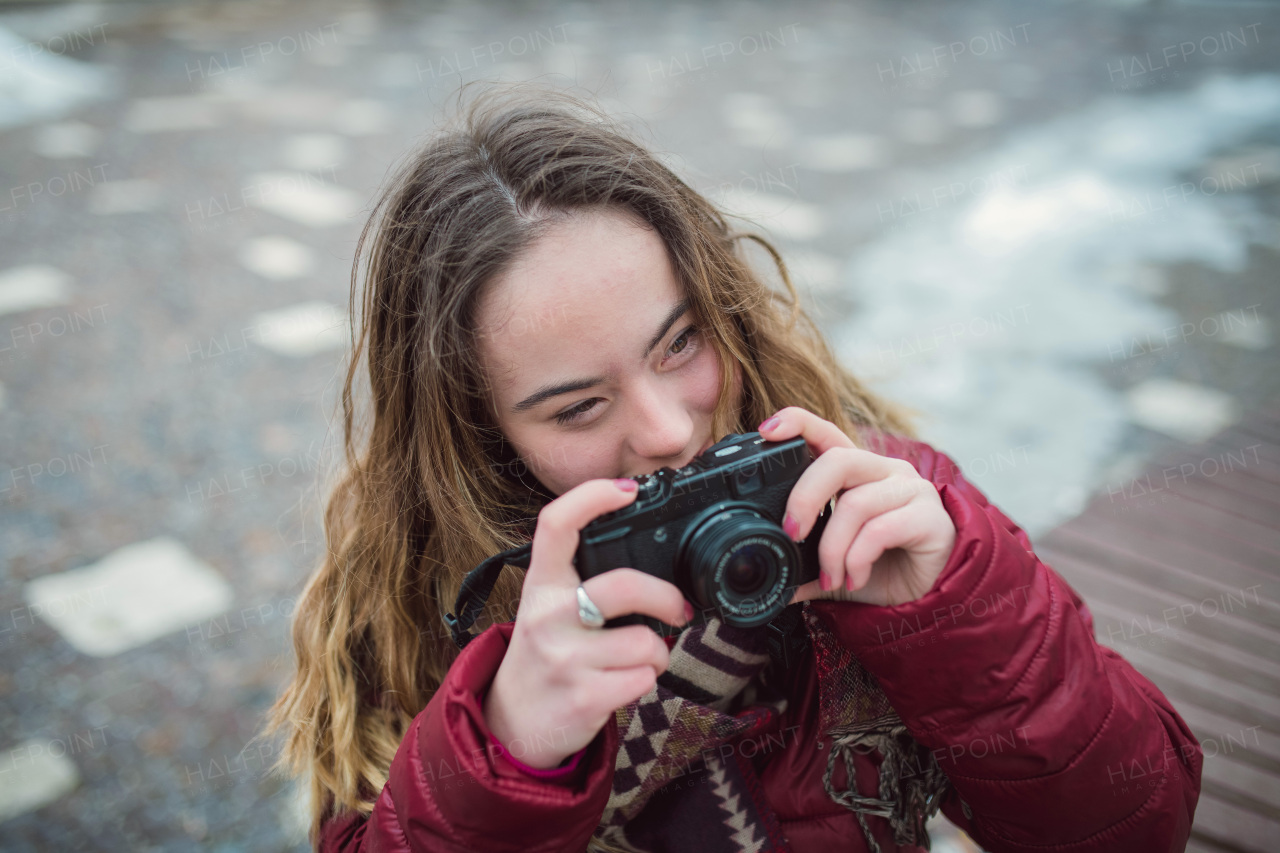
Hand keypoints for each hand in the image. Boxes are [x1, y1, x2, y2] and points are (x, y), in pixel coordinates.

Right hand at [484, 477, 691, 768]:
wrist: (512, 724)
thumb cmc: (545, 653)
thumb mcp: (547, 606)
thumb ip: (581, 576)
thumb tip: (650, 547)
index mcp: (540, 584)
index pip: (556, 523)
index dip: (593, 496)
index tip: (628, 489)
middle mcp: (547, 616)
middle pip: (624, 585)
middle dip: (666, 598)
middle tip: (678, 609)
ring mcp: (564, 658)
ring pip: (647, 642)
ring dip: (658, 653)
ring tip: (639, 658)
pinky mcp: (584, 698)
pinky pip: (645, 679)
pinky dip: (648, 680)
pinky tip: (625, 682)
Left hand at [758, 407, 956, 607]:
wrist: (930, 594)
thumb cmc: (883, 568)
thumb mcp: (834, 563)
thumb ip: (803, 566)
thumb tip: (769, 583)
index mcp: (858, 473)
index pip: (826, 433)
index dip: (798, 423)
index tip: (767, 431)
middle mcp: (885, 471)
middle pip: (837, 461)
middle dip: (804, 498)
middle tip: (791, 534)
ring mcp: (911, 490)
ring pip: (855, 504)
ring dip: (832, 548)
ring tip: (830, 576)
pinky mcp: (931, 517)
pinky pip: (880, 530)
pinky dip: (857, 559)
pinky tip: (854, 578)